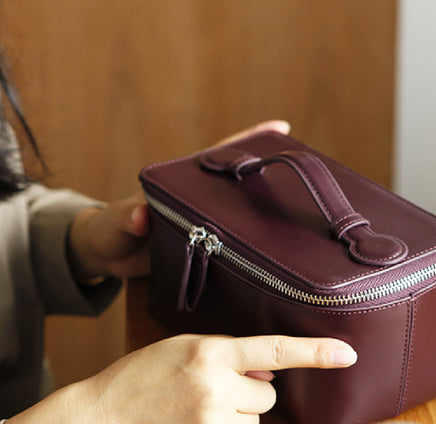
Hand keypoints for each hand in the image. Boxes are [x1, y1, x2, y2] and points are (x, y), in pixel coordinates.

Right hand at [2, 336, 354, 423]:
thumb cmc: (142, 375)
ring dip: (237, 416)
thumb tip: (268, 370)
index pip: (274, 350)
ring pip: (254, 423)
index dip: (314, 351)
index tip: (347, 354)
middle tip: (215, 389)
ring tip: (199, 410)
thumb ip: (229, 354)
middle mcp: (215, 390)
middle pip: (268, 396)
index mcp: (210, 354)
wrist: (102, 419)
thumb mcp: (184, 347)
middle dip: (250, 392)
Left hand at [67, 120, 289, 281]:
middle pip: (240, 186)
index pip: (218, 156)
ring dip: (266, 218)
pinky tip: (273, 256)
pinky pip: (234, 249)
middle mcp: (200, 202)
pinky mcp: (206, 252)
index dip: (249, 140)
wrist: (107, 259)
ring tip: (299, 223)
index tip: (281, 127)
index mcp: (182, 185)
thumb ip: (124, 218)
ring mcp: (206, 226)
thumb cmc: (108, 231)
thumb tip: (140, 216)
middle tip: (303, 183)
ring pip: (242, 217)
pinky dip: (253, 250)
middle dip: (271, 180)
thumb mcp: (113, 224)